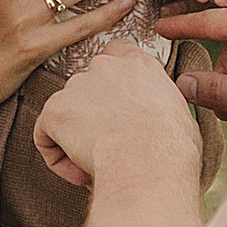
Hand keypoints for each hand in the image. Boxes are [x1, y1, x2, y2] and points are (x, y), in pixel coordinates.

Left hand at [33, 44, 193, 189]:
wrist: (149, 164)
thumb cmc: (173, 151)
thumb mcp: (180, 117)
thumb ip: (163, 107)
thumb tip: (163, 120)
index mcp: (140, 65)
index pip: (117, 53)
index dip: (111, 83)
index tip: (116, 110)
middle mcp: (106, 66)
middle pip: (86, 85)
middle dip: (91, 114)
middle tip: (108, 145)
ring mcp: (77, 84)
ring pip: (66, 112)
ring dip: (75, 137)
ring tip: (97, 165)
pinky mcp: (55, 108)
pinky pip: (46, 135)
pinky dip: (58, 158)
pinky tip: (79, 173)